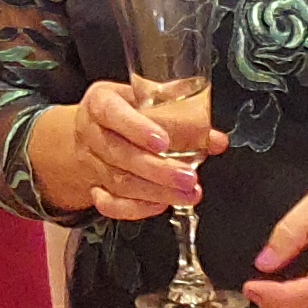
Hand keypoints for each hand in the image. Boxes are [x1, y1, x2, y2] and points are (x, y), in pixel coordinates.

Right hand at [36, 86, 211, 220]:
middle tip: (187, 177)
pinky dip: (135, 208)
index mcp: (100, 102)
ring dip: (156, 192)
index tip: (163, 142)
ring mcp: (91, 162)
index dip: (137, 129)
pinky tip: (160, 205)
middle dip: (157, 170)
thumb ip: (182, 115)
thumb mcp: (147, 99)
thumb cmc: (124, 111)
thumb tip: (216, 140)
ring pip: (119, 182)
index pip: (112, 113)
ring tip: (186, 194)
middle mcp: (92, 133)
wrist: (91, 131)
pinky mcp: (93, 187)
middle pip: (119, 154)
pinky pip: (109, 204)